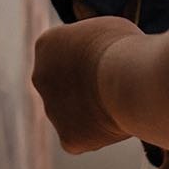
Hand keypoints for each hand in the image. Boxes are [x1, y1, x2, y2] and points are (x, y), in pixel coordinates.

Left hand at [32, 15, 140, 153]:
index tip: (112, 57)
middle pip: (65, 84)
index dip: (92, 56)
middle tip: (117, 83)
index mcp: (46, 44)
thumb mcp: (105, 29)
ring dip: (95, 110)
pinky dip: (101, 132)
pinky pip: (85, 137)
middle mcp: (40, 77)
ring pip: (75, 113)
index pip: (65, 52)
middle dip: (86, 85)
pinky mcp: (67, 138)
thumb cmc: (123, 47)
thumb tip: (98, 53)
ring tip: (122, 101)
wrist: (128, 81)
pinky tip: (118, 121)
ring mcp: (52, 110)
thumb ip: (91, 42)